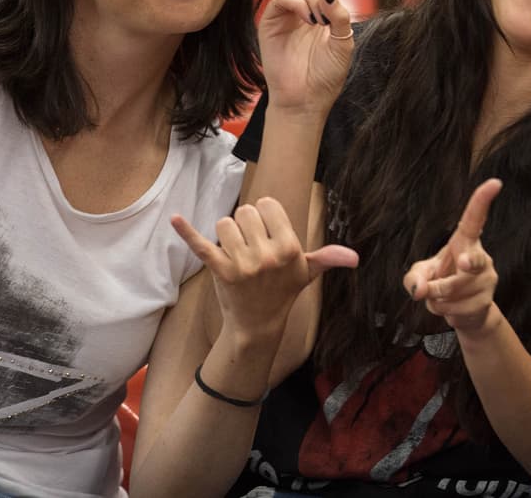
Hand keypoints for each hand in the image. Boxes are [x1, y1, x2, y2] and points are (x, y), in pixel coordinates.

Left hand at [172, 197, 357, 336]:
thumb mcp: (307, 273)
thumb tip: (355, 258)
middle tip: (252, 248)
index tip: (267, 233)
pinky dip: (186, 231)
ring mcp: (243, 263)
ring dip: (227, 234)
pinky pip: (202, 244)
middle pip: (245, 212)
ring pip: (225, 223)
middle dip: (246, 225)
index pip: (268, 205)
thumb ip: (328, 259)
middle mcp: (268, 254)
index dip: (265, 216)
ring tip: (236, 253)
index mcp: (290, 247)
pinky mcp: (220, 271)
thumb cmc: (282, 293)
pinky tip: (175, 219)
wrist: (257, 325)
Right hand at [257, 0, 353, 114]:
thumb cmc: (326, 75)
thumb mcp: (344, 40)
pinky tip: (305, 17)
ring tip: (316, 19)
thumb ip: (341, 13)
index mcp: (324, 6)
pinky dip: (297, 3)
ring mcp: (285, 11)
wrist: (305, 100)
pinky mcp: (270, 21)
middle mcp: (303, 4)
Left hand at [403, 178, 501, 335]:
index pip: (475, 218)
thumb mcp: (420, 274)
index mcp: (465, 241)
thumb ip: (413, 279)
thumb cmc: (440, 282)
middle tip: (462, 263)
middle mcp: (481, 256)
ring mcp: (487, 279)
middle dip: (468, 263)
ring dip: (437, 298)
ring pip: (452, 290)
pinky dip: (443, 311)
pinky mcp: (486, 301)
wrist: (465, 313)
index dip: (482, 201)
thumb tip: (419, 291)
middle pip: (473, 260)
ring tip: (440, 296)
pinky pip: (455, 308)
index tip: (495, 183)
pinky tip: (450, 307)